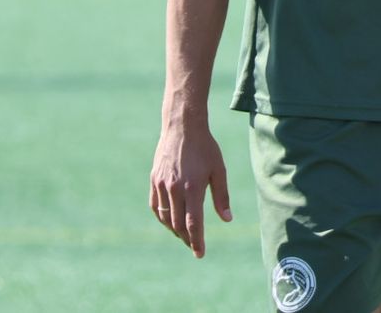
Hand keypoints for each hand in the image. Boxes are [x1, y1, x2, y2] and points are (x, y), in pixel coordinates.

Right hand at [149, 120, 231, 257]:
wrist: (182, 127)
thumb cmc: (205, 148)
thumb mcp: (218, 170)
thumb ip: (221, 196)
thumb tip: (227, 219)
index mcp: (192, 188)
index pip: (193, 223)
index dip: (196, 241)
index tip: (200, 253)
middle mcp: (174, 189)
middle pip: (177, 224)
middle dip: (186, 238)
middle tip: (194, 246)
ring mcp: (161, 185)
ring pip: (164, 218)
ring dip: (174, 230)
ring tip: (184, 235)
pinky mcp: (154, 180)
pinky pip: (155, 207)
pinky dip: (162, 218)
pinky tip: (169, 220)